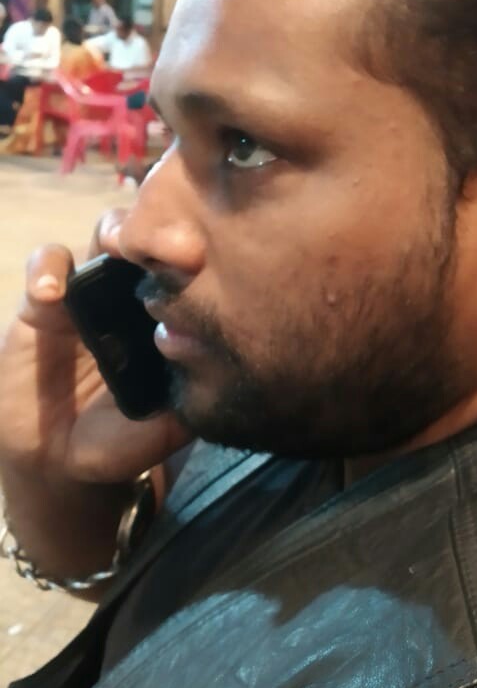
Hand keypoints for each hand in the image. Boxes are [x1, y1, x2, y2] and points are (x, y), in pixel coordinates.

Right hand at [0, 209, 190, 486]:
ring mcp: (90, 292)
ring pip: (105, 235)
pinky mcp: (42, 303)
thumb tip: (223, 374)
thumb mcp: (165, 427)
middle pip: (156, 237)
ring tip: (116, 246)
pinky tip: (51, 293)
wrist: (60, 461)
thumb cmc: (120, 441)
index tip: (210, 260)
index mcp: (171, 317)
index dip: (203, 258)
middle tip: (175, 242)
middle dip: (166, 226)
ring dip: (114, 231)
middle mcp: (136, 295)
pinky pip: (45, 266)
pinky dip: (46, 269)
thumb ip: (192, 399)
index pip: (192, 270)